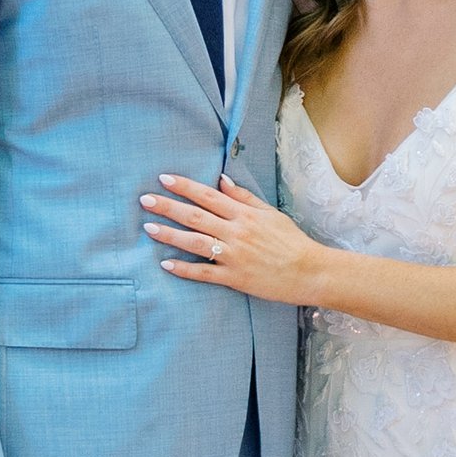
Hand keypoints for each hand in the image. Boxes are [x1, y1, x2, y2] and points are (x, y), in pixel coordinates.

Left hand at [144, 172, 327, 305]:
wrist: (310, 271)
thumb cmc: (292, 241)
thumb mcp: (271, 213)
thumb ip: (244, 197)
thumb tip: (221, 180)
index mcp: (245, 214)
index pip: (208, 195)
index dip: (184, 186)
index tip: (163, 178)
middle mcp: (236, 232)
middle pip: (195, 216)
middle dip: (168, 207)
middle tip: (145, 200)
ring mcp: (234, 255)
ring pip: (195, 242)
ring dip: (170, 235)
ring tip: (148, 228)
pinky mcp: (234, 277)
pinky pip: (204, 272)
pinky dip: (184, 269)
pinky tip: (166, 264)